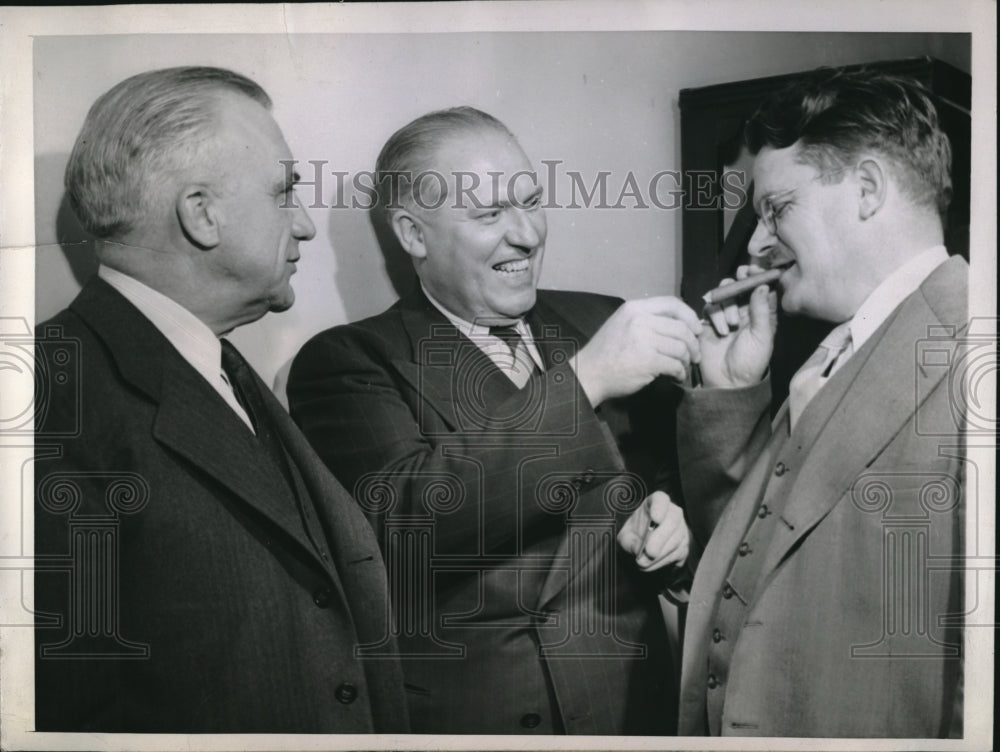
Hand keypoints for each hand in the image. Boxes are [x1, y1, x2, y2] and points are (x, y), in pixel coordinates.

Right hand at [572, 297, 701, 406]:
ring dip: (687, 359)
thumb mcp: (622, 324)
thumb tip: (680, 324)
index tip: (696, 329)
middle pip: (681, 327)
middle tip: (695, 355)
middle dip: (693, 343)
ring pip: (681, 347)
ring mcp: (645, 340)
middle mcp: (640, 320)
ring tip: (683, 367)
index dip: (689, 315)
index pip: (672, 303)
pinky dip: (680, 373)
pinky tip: (677, 377)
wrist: (589, 374)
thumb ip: (646, 319)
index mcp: (634, 308)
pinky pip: (676, 365)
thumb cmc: (607, 351)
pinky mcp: (649, 361)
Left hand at [617, 491, 689, 570]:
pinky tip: (650, 565)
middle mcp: (672, 513)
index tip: (655, 518)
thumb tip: (637, 550)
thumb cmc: (634, 536)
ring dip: (659, 554)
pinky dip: (662, 562)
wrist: (643, 547)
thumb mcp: (625, 536)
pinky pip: (677, 554)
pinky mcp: (685, 545)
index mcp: (655, 503)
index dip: (659, 508)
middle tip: (649, 552)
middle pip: (672, 521)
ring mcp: (681, 529)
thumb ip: (629, 541)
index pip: (660, 499)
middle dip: (660, 538)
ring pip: (676, 540)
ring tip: (642, 563)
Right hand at [699, 265, 778, 387]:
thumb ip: (762, 310)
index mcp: (761, 313)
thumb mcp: (762, 336)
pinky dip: (715, 316)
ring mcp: (725, 315)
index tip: (753, 269)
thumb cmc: (750, 362)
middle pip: (739, 285)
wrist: (728, 381)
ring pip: (724, 294)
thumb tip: (763, 285)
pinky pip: (710, 307)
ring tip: (732, 325)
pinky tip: (720, 330)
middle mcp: (743, 311)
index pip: (760, 287)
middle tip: (739, 278)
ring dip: (728, 304)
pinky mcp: (708, 321)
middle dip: (738, 281)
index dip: (757, 275)